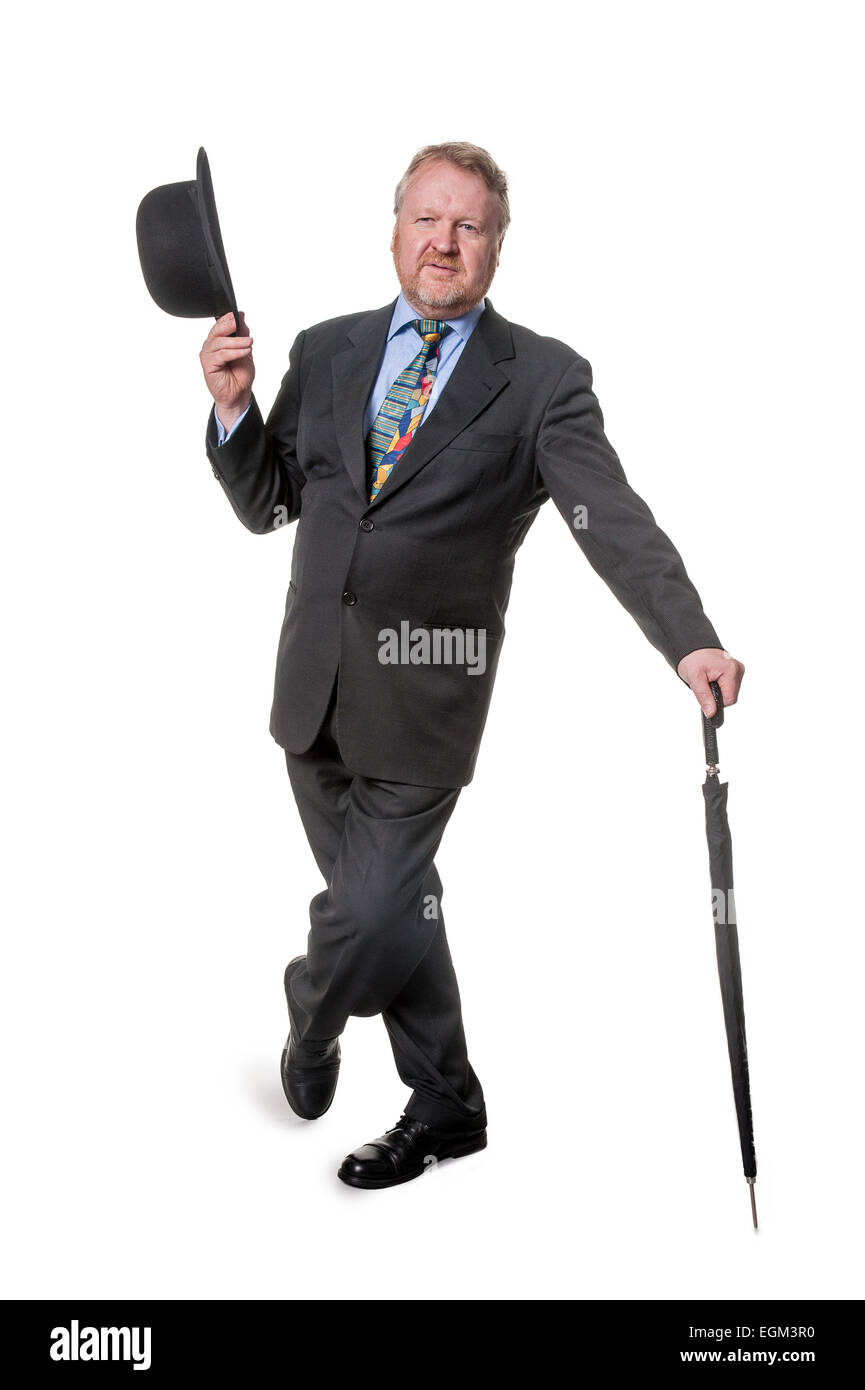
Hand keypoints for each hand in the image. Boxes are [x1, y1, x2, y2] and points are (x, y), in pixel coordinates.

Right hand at [200, 311, 254, 426]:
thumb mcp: (245, 350)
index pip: (219, 325)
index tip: (237, 315)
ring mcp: (208, 356)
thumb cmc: (240, 375)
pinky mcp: (208, 366)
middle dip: (228, 325)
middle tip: (238, 322)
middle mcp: (211, 347)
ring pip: (219, 343)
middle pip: (216, 331)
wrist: (239, 394)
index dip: (227, 319)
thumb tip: (241, 316)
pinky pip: (221, 355)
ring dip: (236, 341)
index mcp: (218, 342)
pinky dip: (234, 352)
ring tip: (249, 342)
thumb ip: (242, 334)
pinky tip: (245, 351)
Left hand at [677, 648, 744, 717]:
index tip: (706, 695)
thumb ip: (704, 697)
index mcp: (731, 670)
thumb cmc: (692, 658)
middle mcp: (738, 669)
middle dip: (717, 695)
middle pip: (731, 696)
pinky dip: (720, 686)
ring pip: (730, 692)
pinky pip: (730, 686)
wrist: (691, 647)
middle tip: (705, 684)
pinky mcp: (735, 671)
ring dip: (719, 690)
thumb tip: (711, 713)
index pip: (730, 700)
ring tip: (708, 679)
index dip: (717, 702)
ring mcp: (738, 670)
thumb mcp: (695, 679)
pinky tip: (713, 678)